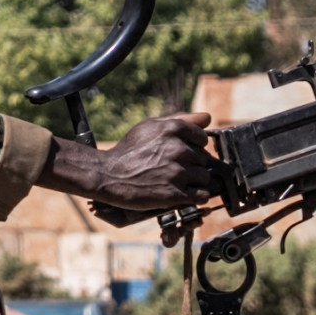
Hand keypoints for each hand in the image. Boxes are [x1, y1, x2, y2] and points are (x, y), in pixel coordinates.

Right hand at [46, 112, 215, 218]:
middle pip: (203, 159)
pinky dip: (196, 196)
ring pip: (204, 178)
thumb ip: (181, 119)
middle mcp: (178, 149)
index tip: (181, 154)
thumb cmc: (129, 150)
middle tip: (173, 169)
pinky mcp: (174, 194)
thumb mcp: (150, 126)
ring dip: (194, 181)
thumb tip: (208, 118)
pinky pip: (202, 196)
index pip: (202, 139)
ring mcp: (177, 173)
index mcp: (173, 129)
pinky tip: (186, 194)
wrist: (108, 175)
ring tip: (177, 182)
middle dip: (192, 165)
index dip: (193, 147)